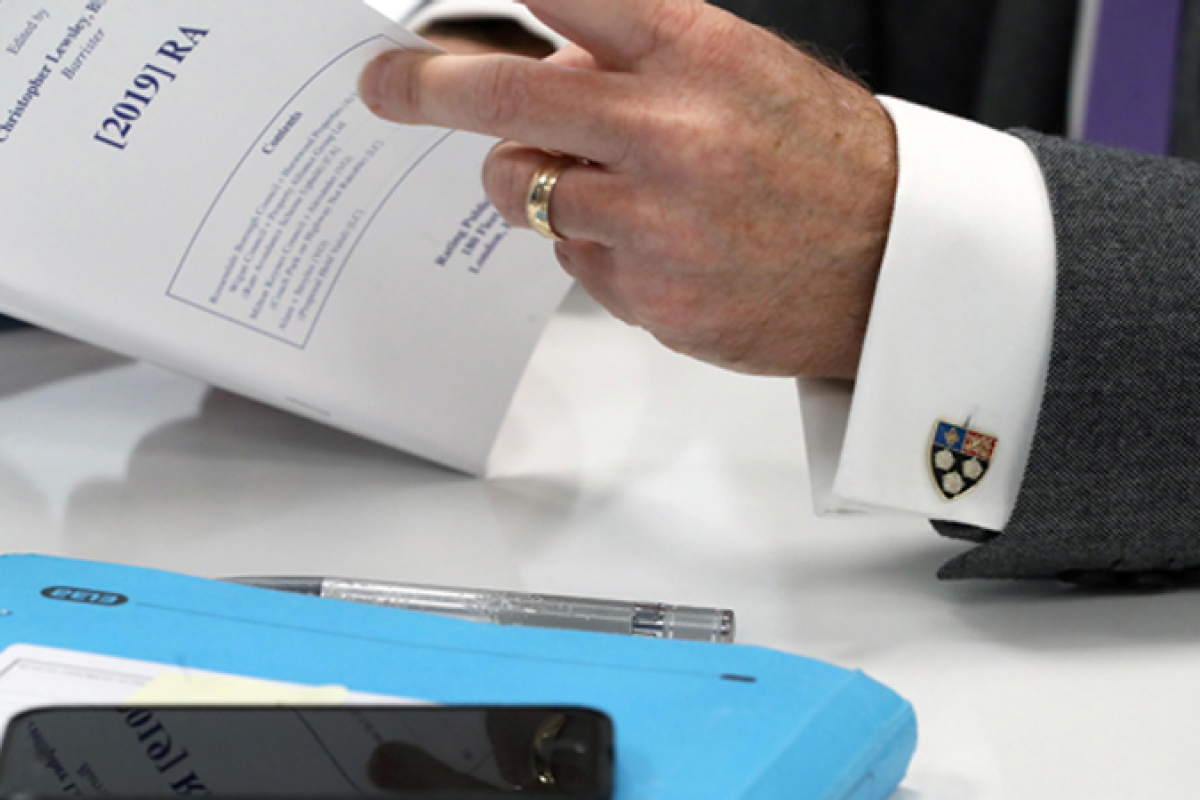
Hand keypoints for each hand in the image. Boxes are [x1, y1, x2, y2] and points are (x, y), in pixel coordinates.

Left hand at [360, 0, 896, 377]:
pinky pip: (571, 260)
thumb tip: (540, 72)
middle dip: (423, 86)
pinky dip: (592, 247)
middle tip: (385, 85)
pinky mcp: (651, 296)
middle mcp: (667, 131)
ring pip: (522, 192)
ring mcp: (655, 221)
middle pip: (501, 96)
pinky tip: (659, 245)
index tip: (423, 10)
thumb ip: (638, 62)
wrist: (896, 264)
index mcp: (694, 53)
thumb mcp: (742, 73)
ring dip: (533, 184)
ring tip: (605, 185)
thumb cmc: (821, 160)